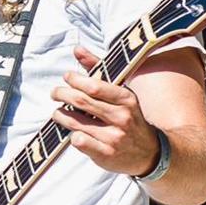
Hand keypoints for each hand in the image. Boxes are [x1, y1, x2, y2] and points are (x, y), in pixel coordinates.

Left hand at [53, 46, 160, 176]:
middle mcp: (121, 117)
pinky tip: (73, 132)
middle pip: (81, 101)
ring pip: (75, 122)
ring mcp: (113, 137)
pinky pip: (78, 141)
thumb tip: (77, 50)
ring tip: (58, 113)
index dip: (75, 80)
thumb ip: (98, 70)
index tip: (67, 77)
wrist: (150, 153)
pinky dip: (71, 135)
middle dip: (61, 94)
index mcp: (126, 99)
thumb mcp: (121, 93)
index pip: (94, 86)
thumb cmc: (130, 117)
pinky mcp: (105, 154)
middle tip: (55, 93)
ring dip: (60, 115)